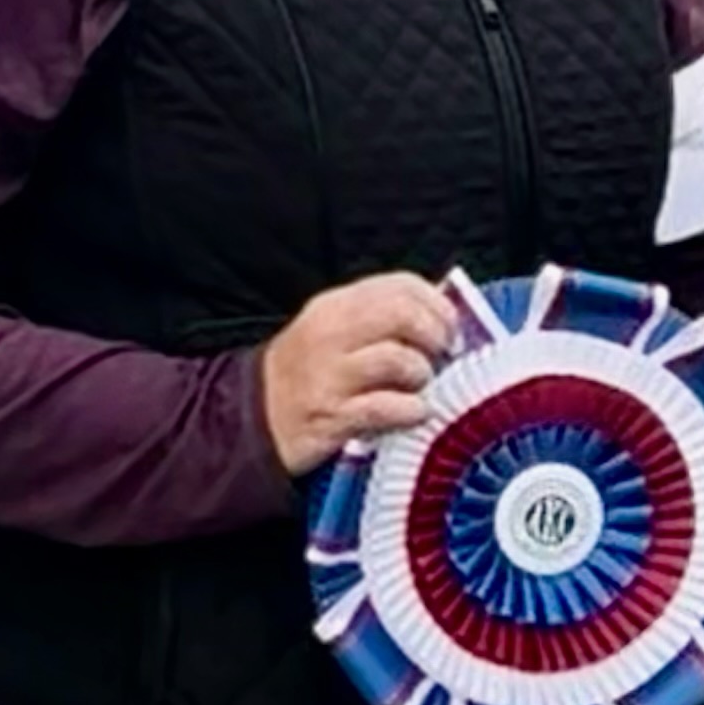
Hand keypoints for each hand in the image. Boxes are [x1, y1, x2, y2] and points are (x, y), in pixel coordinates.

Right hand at [257, 273, 455, 476]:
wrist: (253, 419)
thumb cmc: (306, 375)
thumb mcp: (333, 331)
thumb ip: (380, 317)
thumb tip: (442, 309)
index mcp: (335, 306)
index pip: (401, 285)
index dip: (438, 305)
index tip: (450, 328)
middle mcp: (330, 333)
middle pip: (404, 315)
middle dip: (436, 336)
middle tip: (442, 357)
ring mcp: (329, 375)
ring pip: (400, 360)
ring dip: (423, 377)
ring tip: (418, 388)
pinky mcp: (332, 416)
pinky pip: (389, 408)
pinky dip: (412, 411)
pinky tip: (412, 414)